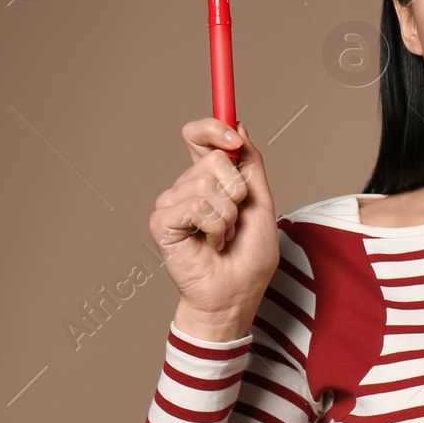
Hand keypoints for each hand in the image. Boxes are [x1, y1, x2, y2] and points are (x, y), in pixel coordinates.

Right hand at [149, 117, 278, 337]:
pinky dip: (214, 226)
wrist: (235, 295)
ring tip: (224, 236)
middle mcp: (187, 187)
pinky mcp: (162, 222)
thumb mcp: (261, 205)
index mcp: (209, 179)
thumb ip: (251, 167)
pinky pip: (194, 205)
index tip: (233, 139)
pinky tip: (210, 243)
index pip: (198, 136)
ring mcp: (172, 203)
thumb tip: (239, 128)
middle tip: (235, 220)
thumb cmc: (248, 258)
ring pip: (206, 183)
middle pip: (213, 158)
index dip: (213, 127)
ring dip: (228, 216)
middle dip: (237, 192)